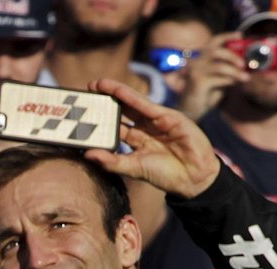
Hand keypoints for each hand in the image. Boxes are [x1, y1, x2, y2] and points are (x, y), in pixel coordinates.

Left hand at [84, 78, 220, 198]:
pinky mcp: (168, 116)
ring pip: (131, 104)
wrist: (193, 177)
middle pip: (121, 112)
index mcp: (136, 140)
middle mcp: (144, 128)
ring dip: (114, 92)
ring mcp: (156, 121)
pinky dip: (131, 96)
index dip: (99, 119)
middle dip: (105, 101)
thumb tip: (86, 155)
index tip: (83, 112)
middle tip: (87, 90)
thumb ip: (111, 161)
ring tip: (97, 84)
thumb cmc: (164, 174)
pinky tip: (117, 90)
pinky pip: (146, 105)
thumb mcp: (133, 168)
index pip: (114, 127)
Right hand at [178, 31, 249, 120]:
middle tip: (244, 64)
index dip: (226, 36)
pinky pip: (218, 79)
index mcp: (200, 59)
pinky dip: (229, 80)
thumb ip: (227, 70)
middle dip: (233, 55)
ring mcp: (195, 72)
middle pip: (216, 51)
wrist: (189, 112)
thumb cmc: (205, 95)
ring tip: (245, 78)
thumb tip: (246, 63)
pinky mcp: (197, 83)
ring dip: (235, 71)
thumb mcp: (218, 79)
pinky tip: (235, 83)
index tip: (240, 35)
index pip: (212, 42)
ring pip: (219, 66)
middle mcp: (195, 63)